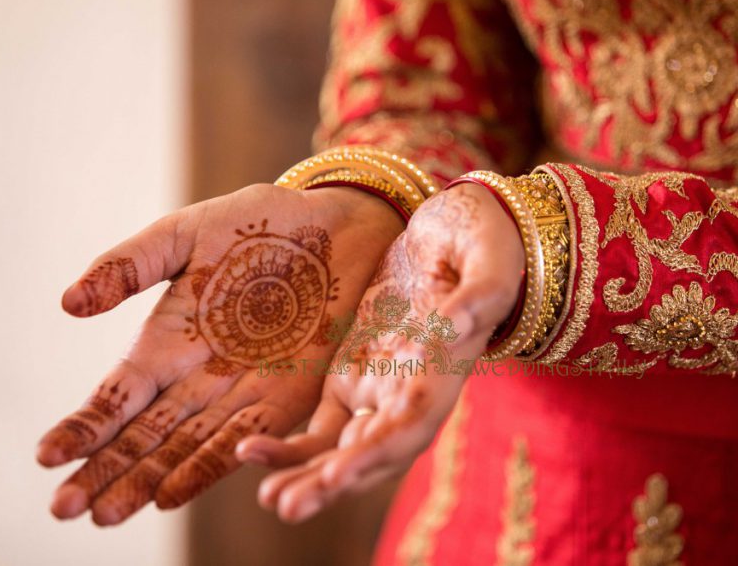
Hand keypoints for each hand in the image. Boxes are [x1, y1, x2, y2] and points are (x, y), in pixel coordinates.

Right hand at [37, 183, 401, 524]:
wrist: (339, 221)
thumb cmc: (260, 222)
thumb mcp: (185, 235)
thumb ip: (131, 266)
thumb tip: (67, 304)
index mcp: (168, 341)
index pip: (117, 396)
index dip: (83, 427)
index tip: (44, 457)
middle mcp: (198, 377)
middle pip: (144, 435)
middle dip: (104, 471)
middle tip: (63, 509)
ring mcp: (242, 390)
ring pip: (184, 447)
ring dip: (146, 480)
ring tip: (106, 514)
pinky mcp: (290, 394)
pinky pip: (246, 437)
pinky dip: (208, 466)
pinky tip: (173, 495)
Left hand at [238, 184, 522, 522]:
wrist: (456, 231)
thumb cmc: (482, 243)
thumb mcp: (490, 259)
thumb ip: (480, 293)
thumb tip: (458, 322)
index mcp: (444, 372)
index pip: (411, 426)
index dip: (376, 454)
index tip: (336, 475)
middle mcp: (412, 395)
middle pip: (372, 452)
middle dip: (331, 483)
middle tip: (284, 506)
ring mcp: (379, 388)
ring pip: (341, 447)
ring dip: (304, 474)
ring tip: (266, 496)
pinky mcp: (352, 374)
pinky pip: (320, 422)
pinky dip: (288, 442)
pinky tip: (248, 449)